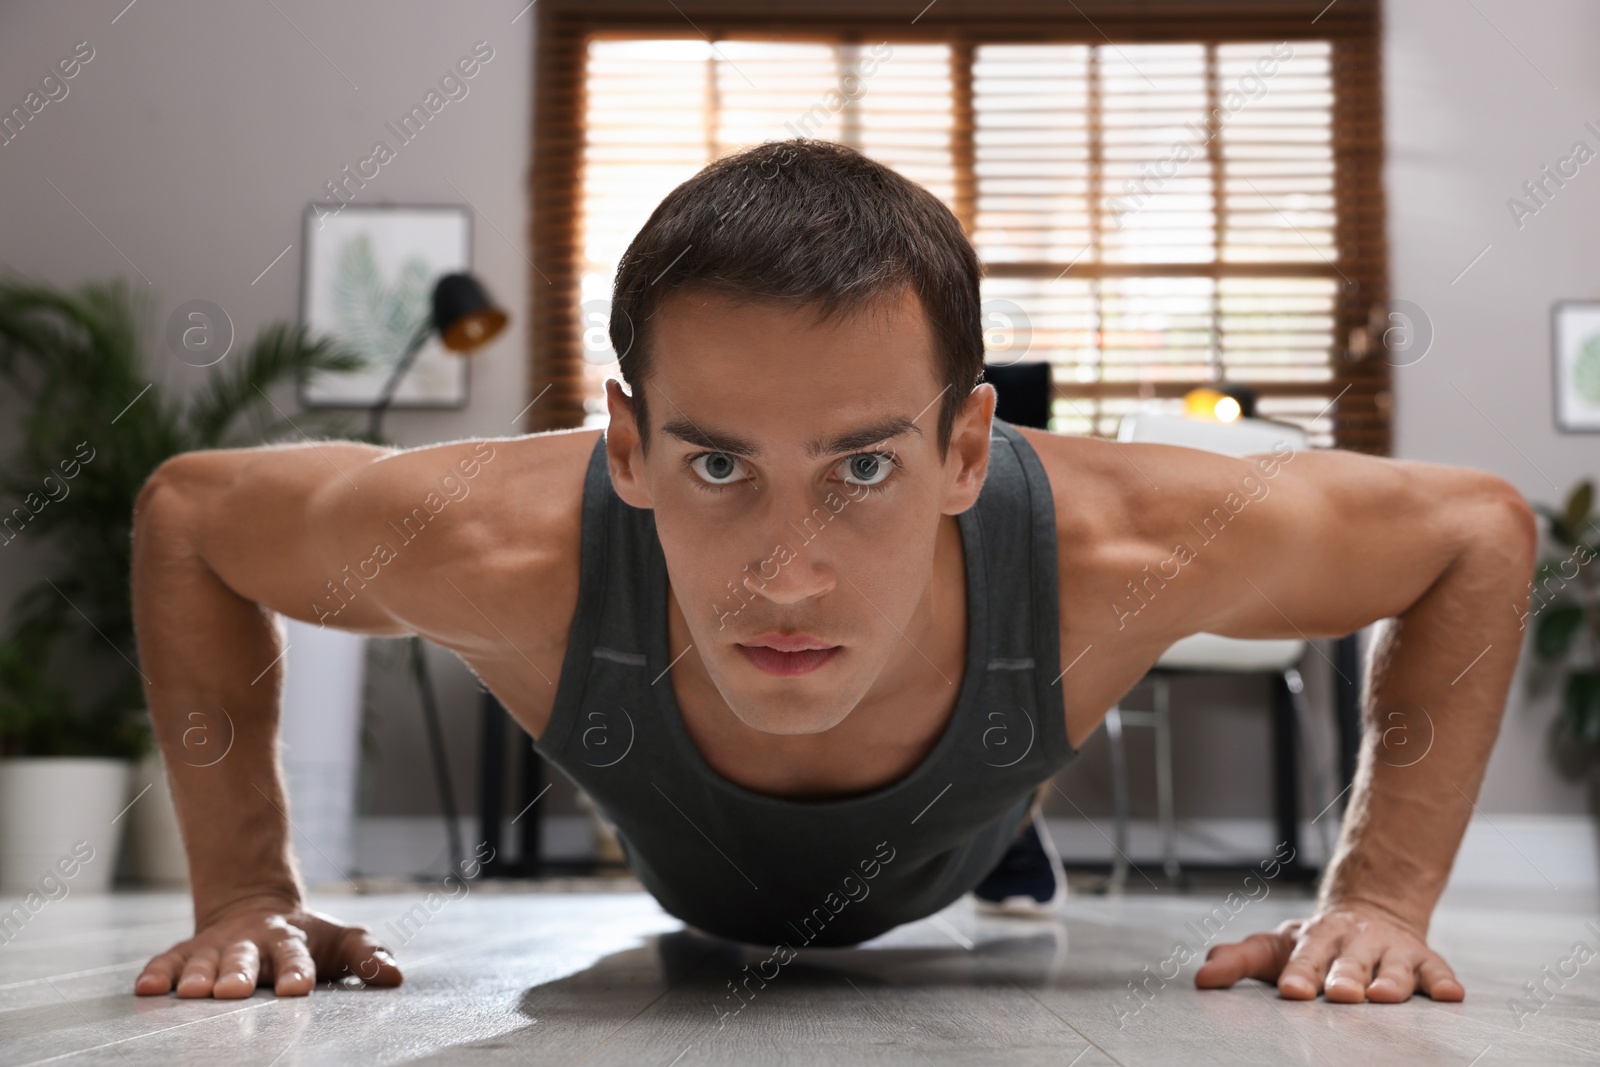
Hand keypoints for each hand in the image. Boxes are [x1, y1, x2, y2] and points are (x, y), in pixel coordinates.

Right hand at [134, 894, 402, 998]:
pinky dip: (157, 974)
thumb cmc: (309, 940)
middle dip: (238, 974)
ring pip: (205, 961)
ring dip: (197, 976)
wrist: (259, 910)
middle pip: (244, 959)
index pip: (296, 958)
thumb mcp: (343, 942)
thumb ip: (368, 957)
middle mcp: (252, 944)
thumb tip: (396, 976)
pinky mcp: (188, 952)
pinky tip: (145, 989)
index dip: (296, 972)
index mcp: (292, 942)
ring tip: (192, 993)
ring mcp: (217, 947)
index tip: (297, 989)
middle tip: (234, 992)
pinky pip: (168, 961)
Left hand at [1192, 901, 1463, 1002]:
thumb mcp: (1274, 948)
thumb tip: (1202, 976)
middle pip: (1349, 962)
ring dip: (1390, 981)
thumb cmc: (1314, 944)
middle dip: (1345, 978)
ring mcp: (1390, 950)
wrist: (1368, 912)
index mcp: (1316, 938)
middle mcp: (1354, 942)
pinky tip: (1450, 995)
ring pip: (1393, 967)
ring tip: (1385, 996)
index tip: (1291, 991)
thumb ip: (1238, 961)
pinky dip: (1443, 982)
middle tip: (1340, 994)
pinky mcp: (1423, 959)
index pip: (1304, 957)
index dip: (1298, 973)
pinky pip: (1436, 970)